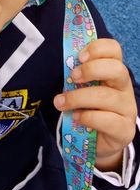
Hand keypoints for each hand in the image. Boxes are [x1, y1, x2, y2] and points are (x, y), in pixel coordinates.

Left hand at [53, 39, 136, 171]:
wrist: (98, 141)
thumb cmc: (88, 108)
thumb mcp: (82, 88)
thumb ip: (77, 76)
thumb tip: (64, 65)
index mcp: (113, 71)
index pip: (114, 50)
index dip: (97, 48)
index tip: (79, 57)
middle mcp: (124, 87)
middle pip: (117, 69)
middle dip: (91, 70)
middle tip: (73, 77)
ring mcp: (127, 108)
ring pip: (107, 97)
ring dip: (79, 98)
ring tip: (61, 103)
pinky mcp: (125, 129)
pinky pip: (109, 121)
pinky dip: (88, 117)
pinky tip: (76, 117)